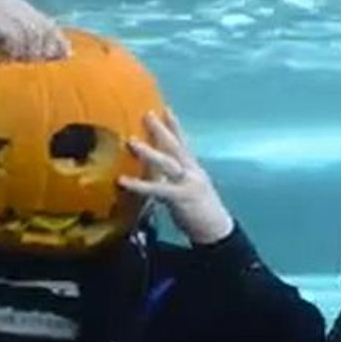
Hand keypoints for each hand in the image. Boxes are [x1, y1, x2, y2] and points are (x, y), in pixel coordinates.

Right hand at [0, 0, 69, 59]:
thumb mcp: (0, 15)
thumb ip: (14, 27)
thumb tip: (23, 48)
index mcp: (23, 8)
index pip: (49, 24)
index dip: (60, 39)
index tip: (67, 55)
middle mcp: (21, 10)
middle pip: (46, 30)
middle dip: (52, 48)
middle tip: (54, 64)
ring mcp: (11, 14)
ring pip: (33, 36)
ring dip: (35, 53)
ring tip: (33, 65)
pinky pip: (16, 38)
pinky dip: (19, 50)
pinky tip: (15, 59)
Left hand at [118, 110, 234, 245]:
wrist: (217, 232)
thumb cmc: (201, 213)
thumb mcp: (190, 191)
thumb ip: (174, 180)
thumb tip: (156, 175)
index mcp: (194, 170)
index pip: (184, 144)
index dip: (175, 126)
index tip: (165, 109)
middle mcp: (193, 172)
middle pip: (176, 146)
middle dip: (162, 130)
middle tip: (147, 114)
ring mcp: (188, 183)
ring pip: (167, 163)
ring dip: (149, 152)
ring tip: (131, 142)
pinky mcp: (181, 198)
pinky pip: (157, 189)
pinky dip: (139, 185)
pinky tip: (123, 181)